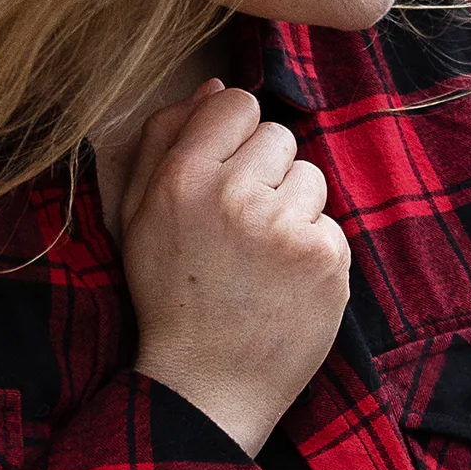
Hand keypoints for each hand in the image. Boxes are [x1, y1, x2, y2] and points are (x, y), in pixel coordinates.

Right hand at [120, 76, 349, 457]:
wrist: (206, 385)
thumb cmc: (168, 295)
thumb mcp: (139, 216)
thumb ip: (165, 141)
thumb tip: (215, 84)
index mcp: (182, 179)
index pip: (237, 104)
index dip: (236, 137)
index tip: (226, 175)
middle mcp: (234, 196)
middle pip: (279, 136)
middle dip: (266, 173)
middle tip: (241, 226)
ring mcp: (286, 227)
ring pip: (311, 176)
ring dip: (294, 209)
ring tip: (261, 256)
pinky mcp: (327, 258)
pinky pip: (331, 223)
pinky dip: (314, 249)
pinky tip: (284, 282)